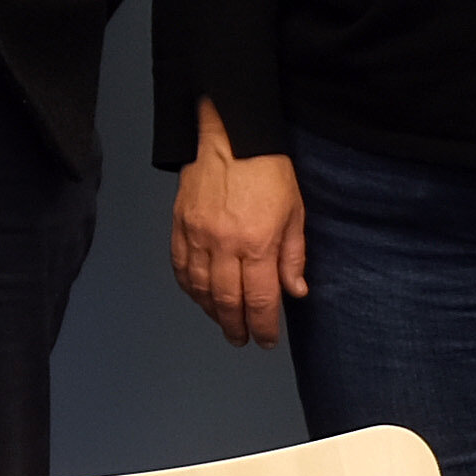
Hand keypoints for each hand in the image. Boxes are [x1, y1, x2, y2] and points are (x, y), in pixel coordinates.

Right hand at [169, 106, 309, 347]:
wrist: (232, 136)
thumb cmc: (268, 170)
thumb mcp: (295, 212)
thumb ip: (293, 256)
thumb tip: (295, 291)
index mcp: (259, 243)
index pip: (260, 300)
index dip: (264, 326)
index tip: (266, 339)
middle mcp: (226, 245)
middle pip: (228, 301)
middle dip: (236, 327)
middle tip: (242, 339)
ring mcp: (199, 236)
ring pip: (200, 289)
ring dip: (212, 312)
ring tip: (222, 322)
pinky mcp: (180, 226)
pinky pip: (180, 267)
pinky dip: (189, 288)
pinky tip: (199, 297)